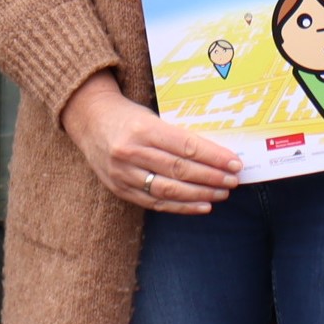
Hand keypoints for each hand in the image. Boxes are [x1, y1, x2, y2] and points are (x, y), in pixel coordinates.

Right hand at [59, 73, 239, 214]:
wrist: (89, 120)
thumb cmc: (128, 116)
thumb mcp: (152, 116)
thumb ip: (177, 134)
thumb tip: (216, 153)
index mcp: (143, 128)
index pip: (185, 146)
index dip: (213, 157)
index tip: (234, 162)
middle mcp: (131, 152)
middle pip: (179, 169)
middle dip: (211, 177)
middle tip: (234, 180)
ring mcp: (123, 173)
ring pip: (169, 190)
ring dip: (200, 194)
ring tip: (223, 193)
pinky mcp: (119, 189)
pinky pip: (155, 203)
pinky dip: (181, 207)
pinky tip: (202, 206)